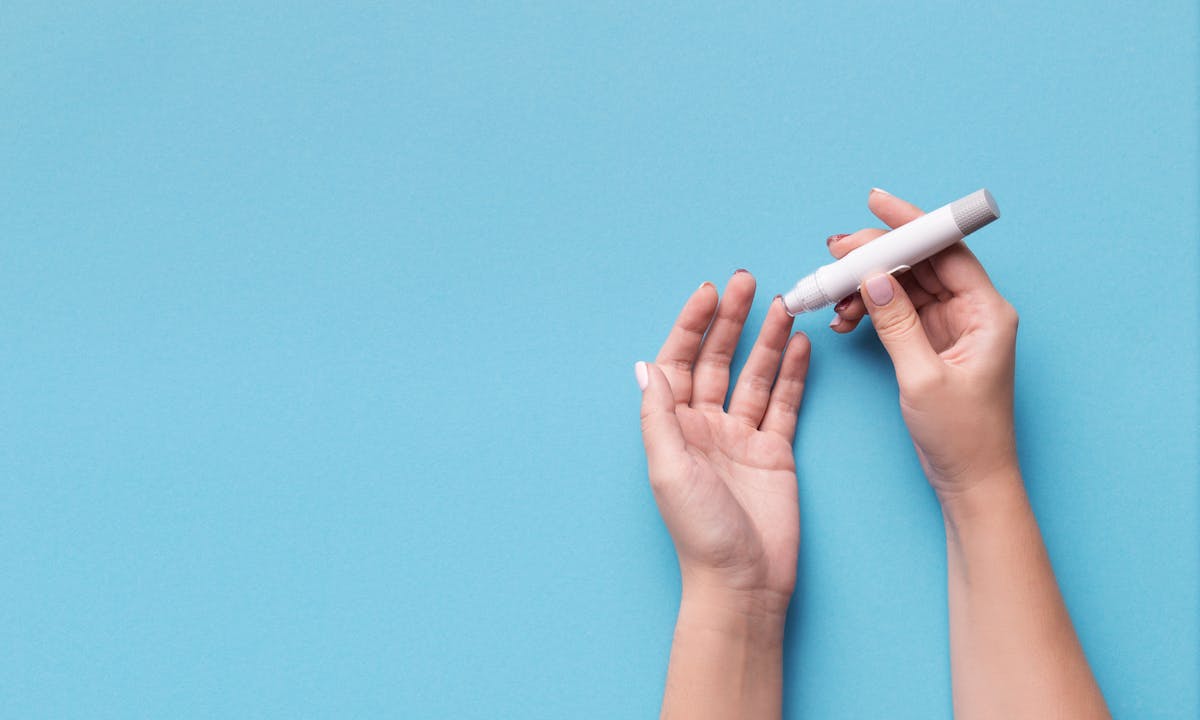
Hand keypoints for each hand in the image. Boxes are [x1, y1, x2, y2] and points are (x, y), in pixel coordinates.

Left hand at [636, 270, 809, 616]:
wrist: (743, 582)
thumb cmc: (700, 532)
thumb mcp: (669, 469)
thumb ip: (659, 415)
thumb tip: (646, 366)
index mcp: (674, 428)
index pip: (679, 362)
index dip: (691, 325)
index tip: (709, 292)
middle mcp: (706, 426)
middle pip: (717, 360)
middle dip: (730, 321)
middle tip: (747, 281)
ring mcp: (741, 438)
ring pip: (755, 376)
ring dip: (767, 340)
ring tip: (783, 305)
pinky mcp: (775, 452)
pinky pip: (784, 403)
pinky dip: (793, 374)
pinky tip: (800, 346)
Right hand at [827, 189, 1019, 500]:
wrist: (970, 479)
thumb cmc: (963, 435)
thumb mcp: (923, 377)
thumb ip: (897, 324)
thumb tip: (873, 279)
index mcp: (987, 312)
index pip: (946, 250)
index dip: (910, 223)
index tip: (875, 204)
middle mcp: (973, 311)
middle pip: (920, 262)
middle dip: (875, 255)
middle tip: (835, 253)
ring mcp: (952, 326)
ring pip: (903, 285)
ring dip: (865, 285)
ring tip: (833, 297)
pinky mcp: (932, 342)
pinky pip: (896, 311)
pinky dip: (869, 310)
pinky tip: (845, 319)